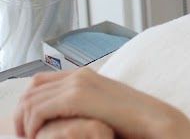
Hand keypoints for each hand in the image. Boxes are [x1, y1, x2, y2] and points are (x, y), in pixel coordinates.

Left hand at [14, 68, 189, 138]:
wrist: (152, 120)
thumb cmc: (130, 120)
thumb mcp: (99, 109)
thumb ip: (81, 105)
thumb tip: (57, 117)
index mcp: (84, 75)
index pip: (39, 82)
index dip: (28, 104)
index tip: (29, 127)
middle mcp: (79, 74)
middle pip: (31, 90)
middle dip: (21, 114)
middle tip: (26, 136)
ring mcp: (79, 83)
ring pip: (30, 100)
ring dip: (24, 122)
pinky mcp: (78, 96)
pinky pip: (39, 110)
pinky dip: (32, 126)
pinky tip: (40, 138)